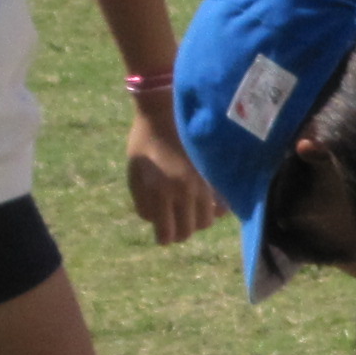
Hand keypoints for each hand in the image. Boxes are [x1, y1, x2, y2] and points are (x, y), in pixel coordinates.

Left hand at [123, 107, 220, 243]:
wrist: (165, 116)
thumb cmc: (144, 144)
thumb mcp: (134, 175)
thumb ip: (142, 202)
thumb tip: (155, 221)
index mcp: (159, 192)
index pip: (166, 232)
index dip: (163, 238)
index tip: (162, 236)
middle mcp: (184, 192)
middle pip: (188, 231)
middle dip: (179, 233)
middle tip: (173, 227)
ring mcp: (202, 185)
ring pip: (206, 222)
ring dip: (196, 222)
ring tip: (188, 214)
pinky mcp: (214, 178)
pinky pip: (221, 206)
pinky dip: (214, 211)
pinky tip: (206, 205)